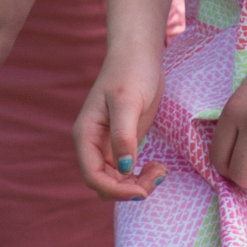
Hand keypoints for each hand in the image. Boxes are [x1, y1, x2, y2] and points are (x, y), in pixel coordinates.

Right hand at [76, 43, 166, 200]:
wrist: (139, 56)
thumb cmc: (131, 73)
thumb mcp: (128, 103)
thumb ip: (123, 136)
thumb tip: (125, 168)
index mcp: (86, 135)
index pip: (93, 176)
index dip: (116, 190)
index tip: (143, 190)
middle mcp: (93, 144)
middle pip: (105, 183)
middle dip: (130, 188)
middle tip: (158, 173)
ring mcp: (107, 145)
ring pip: (117, 181)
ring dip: (137, 184)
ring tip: (160, 169)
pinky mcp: (122, 143)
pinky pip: (127, 172)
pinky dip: (141, 175)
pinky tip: (157, 165)